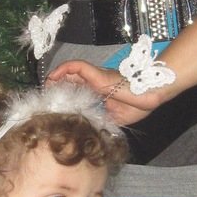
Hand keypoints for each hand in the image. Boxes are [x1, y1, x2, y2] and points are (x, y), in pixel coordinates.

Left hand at [46, 58, 168, 126]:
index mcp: (99, 93)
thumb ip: (103, 121)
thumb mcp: (116, 119)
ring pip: (71, 72)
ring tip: (46, 85)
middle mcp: (95, 83)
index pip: (78, 90)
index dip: (65, 94)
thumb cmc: (138, 104)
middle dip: (57, 86)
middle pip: (71, 80)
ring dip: (56, 77)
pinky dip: (63, 69)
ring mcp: (95, 77)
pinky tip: (53, 77)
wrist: (150, 94)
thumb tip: (91, 130)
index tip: (54, 103)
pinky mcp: (97, 74)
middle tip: (46, 95)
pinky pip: (77, 66)